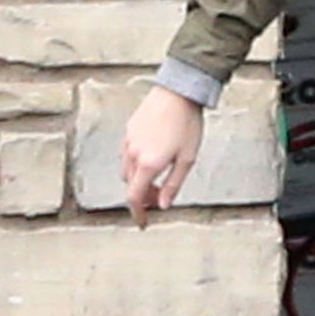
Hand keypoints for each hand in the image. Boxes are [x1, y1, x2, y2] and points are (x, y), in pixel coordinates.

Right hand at [120, 85, 204, 227]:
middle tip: (160, 195)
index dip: (137, 213)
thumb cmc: (187, 124)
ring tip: (159, 175)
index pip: (134, 197)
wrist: (178, 92)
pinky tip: (153, 157)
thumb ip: (173, 184)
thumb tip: (163, 205)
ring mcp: (128, 141)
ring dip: (139, 179)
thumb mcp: (187, 159)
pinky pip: (127, 154)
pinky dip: (136, 164)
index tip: (142, 223)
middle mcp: (133, 154)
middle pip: (130, 185)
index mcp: (148, 164)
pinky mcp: (129, 130)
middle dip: (143, 195)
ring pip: (126, 170)